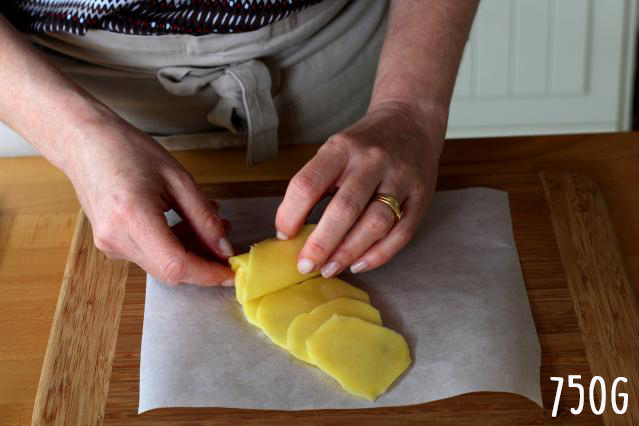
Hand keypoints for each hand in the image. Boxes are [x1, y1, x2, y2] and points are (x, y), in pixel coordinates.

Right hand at [62, 109, 234, 285]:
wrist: (84, 143)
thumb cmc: (129, 151)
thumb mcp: (178, 178)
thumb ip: (204, 217)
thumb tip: (224, 248)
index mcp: (132, 216)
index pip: (176, 264)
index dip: (207, 273)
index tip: (231, 271)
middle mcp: (116, 237)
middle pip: (169, 271)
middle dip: (203, 263)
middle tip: (226, 242)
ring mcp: (109, 244)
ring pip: (161, 265)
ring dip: (191, 251)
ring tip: (211, 224)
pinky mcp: (110, 244)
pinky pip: (149, 255)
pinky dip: (173, 245)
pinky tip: (186, 224)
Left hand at [275, 101, 443, 276]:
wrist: (412, 121)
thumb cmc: (364, 144)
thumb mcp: (335, 150)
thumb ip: (316, 184)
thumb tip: (292, 230)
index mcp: (342, 147)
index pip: (309, 183)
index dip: (291, 214)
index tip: (284, 234)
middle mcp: (372, 161)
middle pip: (344, 208)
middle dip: (321, 243)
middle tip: (306, 265)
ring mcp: (400, 178)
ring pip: (376, 223)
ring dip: (349, 252)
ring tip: (330, 269)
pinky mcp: (421, 196)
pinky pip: (401, 233)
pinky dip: (379, 254)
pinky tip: (359, 264)